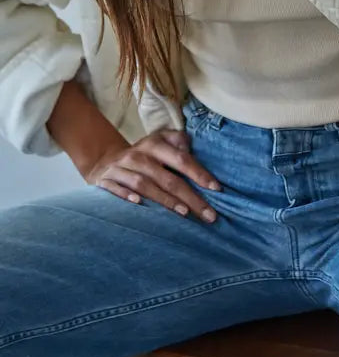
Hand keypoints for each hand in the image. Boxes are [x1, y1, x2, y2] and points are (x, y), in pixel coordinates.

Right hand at [84, 129, 222, 223]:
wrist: (104, 161)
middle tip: (209, 214)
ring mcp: (120, 167)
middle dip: (190, 197)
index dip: (198, 173)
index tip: (216, 189)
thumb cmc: (143, 156)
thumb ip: (178, 143)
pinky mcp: (105, 180)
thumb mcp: (159, 142)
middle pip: (167, 177)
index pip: (181, 159)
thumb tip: (193, 150)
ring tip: (184, 213)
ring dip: (164, 199)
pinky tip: (140, 204)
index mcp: (155, 144)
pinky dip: (126, 196)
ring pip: (144, 184)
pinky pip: (116, 188)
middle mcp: (138, 155)